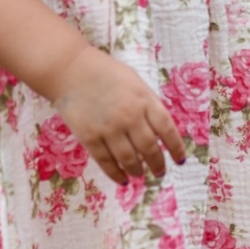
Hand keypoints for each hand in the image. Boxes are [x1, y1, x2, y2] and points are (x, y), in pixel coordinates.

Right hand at [53, 48, 186, 185]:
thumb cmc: (104, 72)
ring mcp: (109, 128)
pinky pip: (106, 161)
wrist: (70, 69)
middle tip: (160, 173)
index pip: (167, 129)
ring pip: (130, 159)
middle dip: (157, 164)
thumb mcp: (134, 82)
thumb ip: (147, 103)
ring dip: (138, 171)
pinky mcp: (90, 137)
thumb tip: (160, 130)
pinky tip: (122, 179)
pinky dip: (116, 173)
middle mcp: (130, 116)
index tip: (179, 160)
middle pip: (150, 148)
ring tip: (140, 175)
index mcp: (144, 100)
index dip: (176, 147)